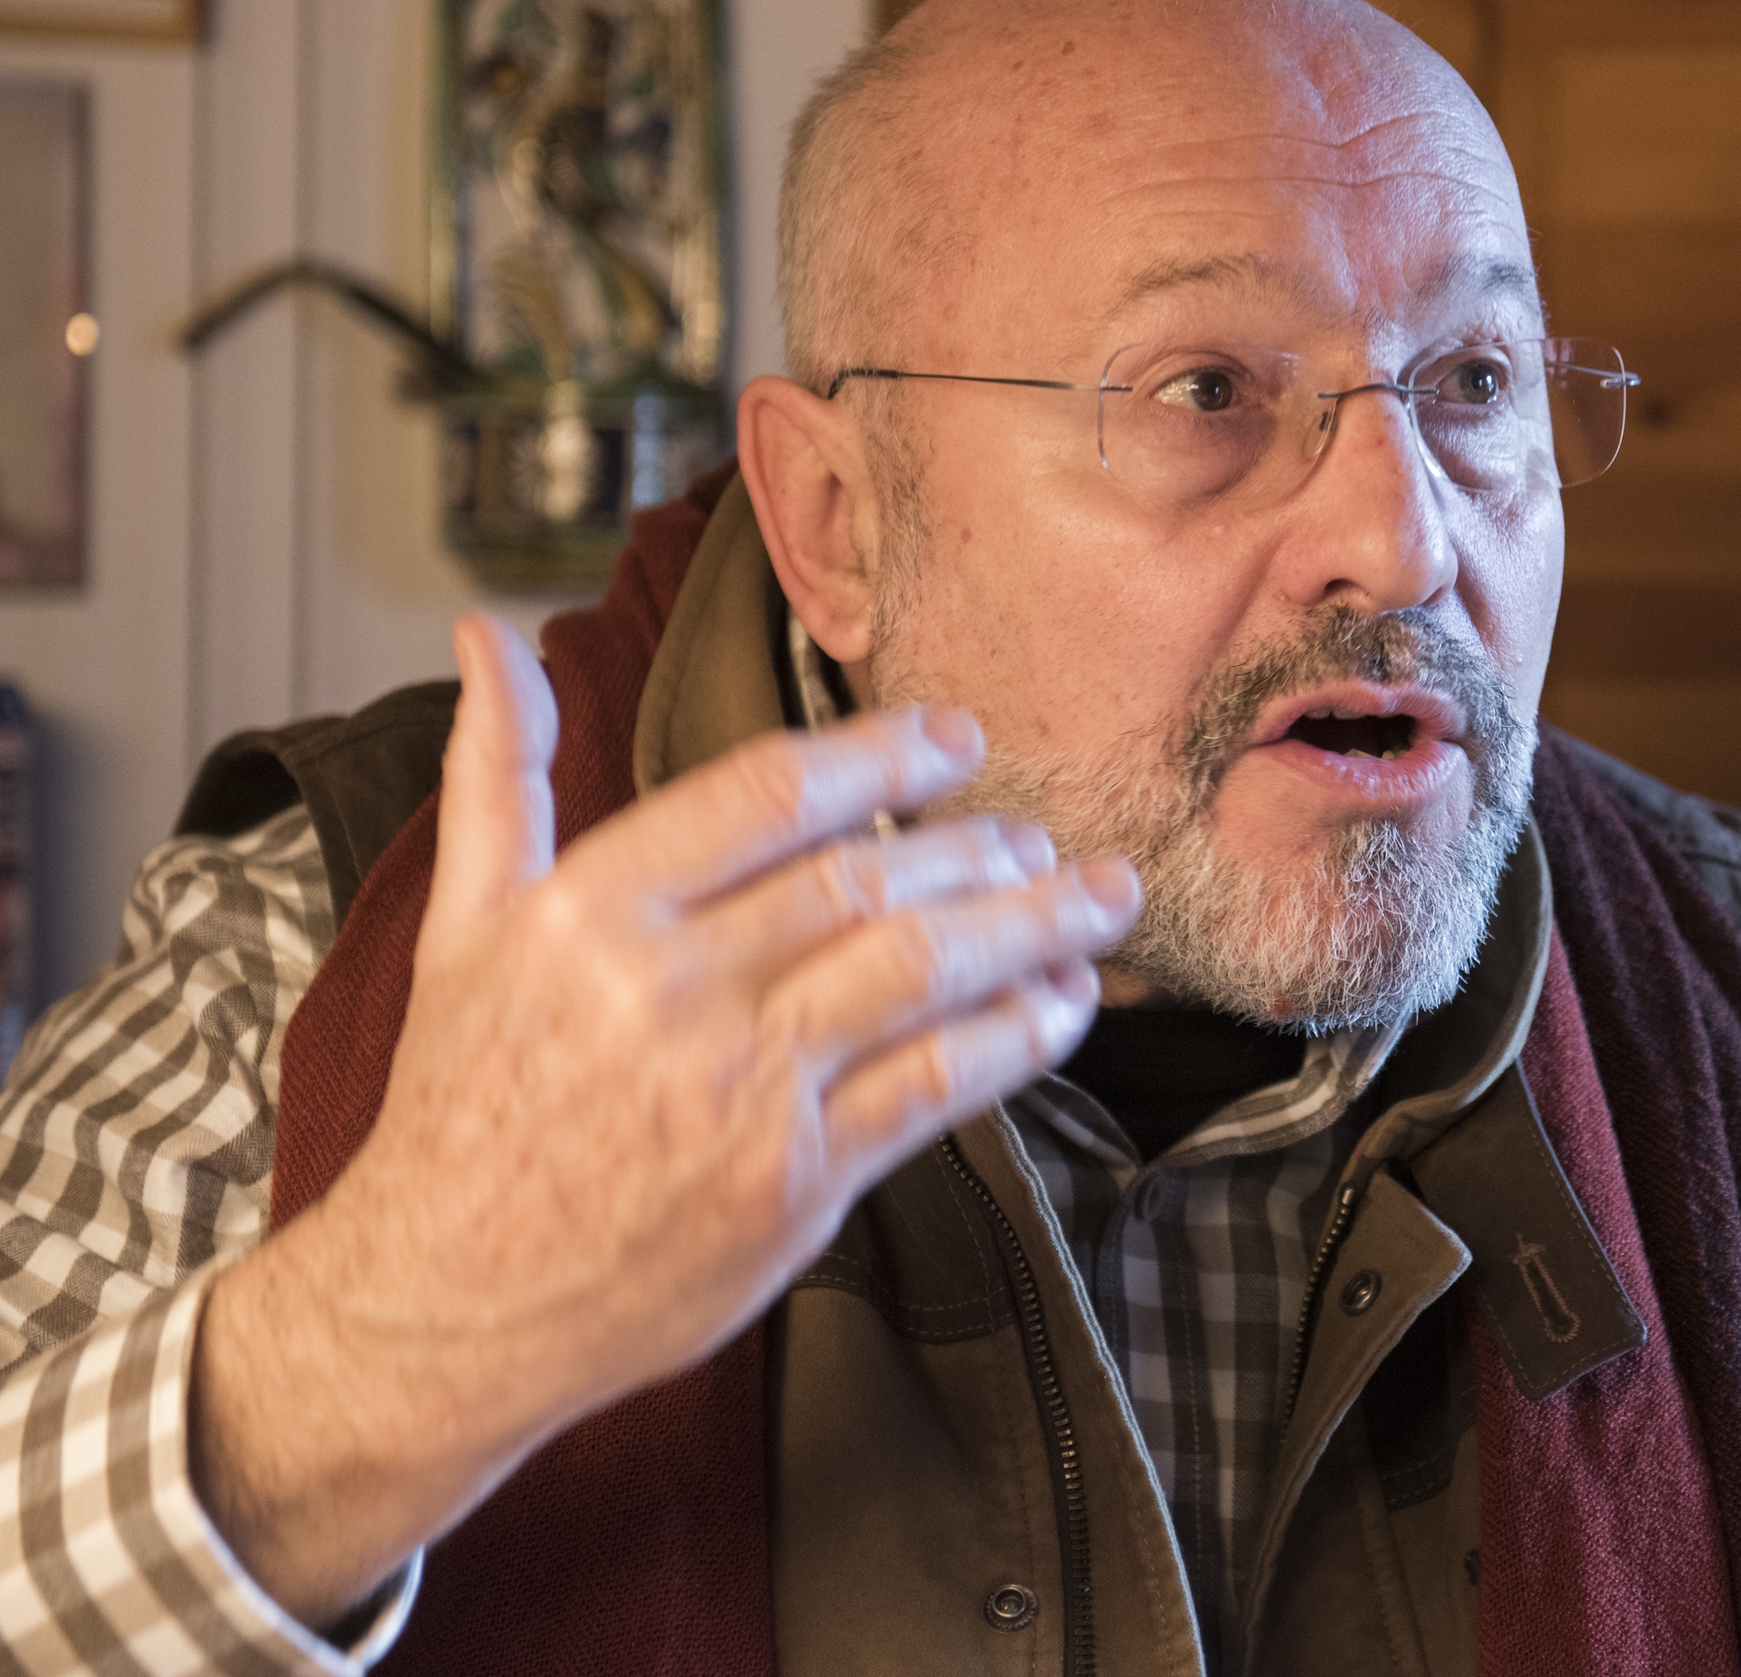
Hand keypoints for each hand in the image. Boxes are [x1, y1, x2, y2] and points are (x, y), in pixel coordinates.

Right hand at [190, 615, 1137, 1624]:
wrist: (438, 1308)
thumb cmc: (459, 1110)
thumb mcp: (459, 925)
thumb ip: (498, 772)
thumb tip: (493, 636)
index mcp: (590, 908)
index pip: (770, 793)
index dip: (882, 754)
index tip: (957, 737)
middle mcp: (670, 988)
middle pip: (866, 879)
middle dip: (977, 846)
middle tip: (1035, 834)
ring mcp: (741, 1088)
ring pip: (921, 968)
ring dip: (1031, 924)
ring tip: (1099, 897)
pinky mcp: (794, 1183)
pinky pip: (936, 1084)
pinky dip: (1014, 1034)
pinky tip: (1062, 1003)